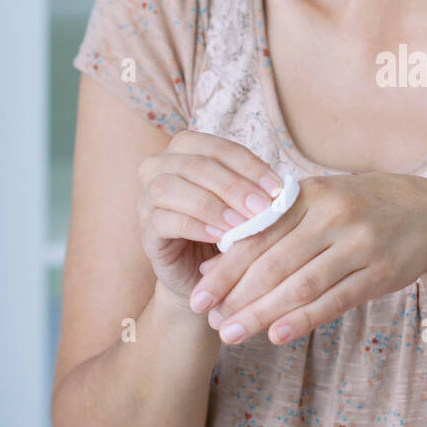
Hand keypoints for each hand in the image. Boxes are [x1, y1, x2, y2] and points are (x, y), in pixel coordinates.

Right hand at [137, 130, 284, 303]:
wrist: (209, 279)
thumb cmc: (231, 231)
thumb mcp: (246, 206)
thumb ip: (256, 191)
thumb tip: (280, 188)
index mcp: (186, 150)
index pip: (217, 147)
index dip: (249, 165)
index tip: (278, 188)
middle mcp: (158, 168)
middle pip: (194, 164)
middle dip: (233, 186)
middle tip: (263, 208)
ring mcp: (146, 199)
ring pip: (170, 188)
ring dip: (212, 205)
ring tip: (242, 224)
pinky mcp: (146, 232)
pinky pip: (163, 220)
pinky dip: (195, 226)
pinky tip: (220, 236)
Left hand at [187, 173, 426, 343]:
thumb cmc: (362, 208)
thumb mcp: (321, 201)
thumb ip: (277, 223)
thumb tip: (218, 258)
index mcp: (311, 194)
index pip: (258, 234)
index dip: (225, 267)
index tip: (198, 292)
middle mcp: (334, 216)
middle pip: (274, 263)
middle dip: (236, 295)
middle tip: (209, 320)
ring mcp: (360, 244)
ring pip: (300, 285)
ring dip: (261, 313)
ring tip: (230, 334)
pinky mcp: (380, 272)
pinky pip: (334, 300)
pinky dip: (302, 319)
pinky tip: (276, 335)